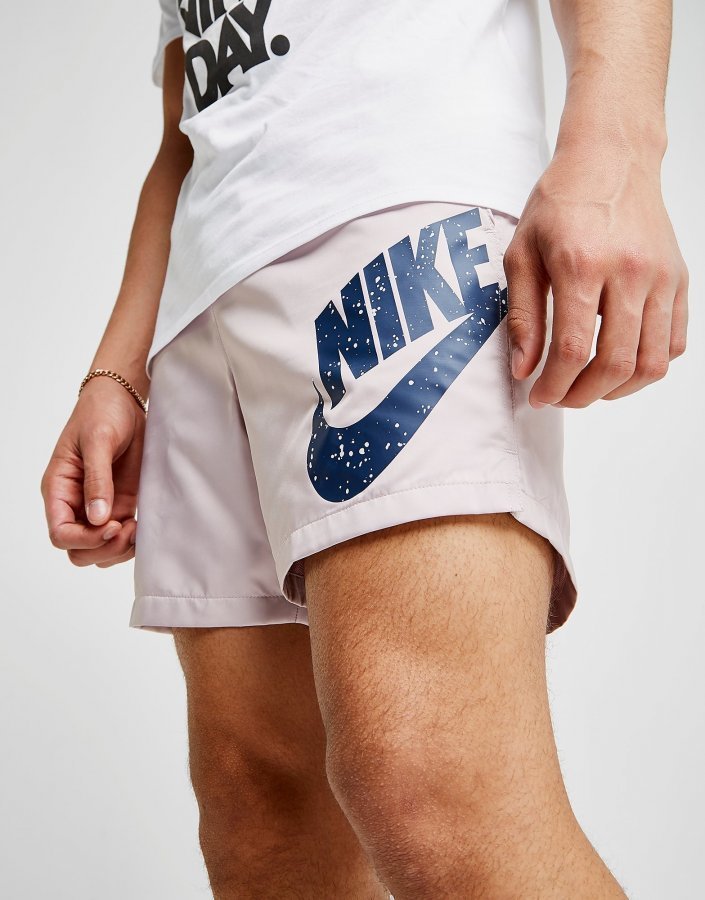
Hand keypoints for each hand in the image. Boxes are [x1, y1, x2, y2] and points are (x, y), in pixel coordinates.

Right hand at [41, 377, 145, 568]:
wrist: (123, 400)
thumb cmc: (102, 412)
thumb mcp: (98, 441)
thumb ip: (97, 479)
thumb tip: (97, 518)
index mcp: (60, 489)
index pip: (60, 534)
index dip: (84, 540)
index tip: (111, 527)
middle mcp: (76, 504)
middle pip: (78, 550)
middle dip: (103, 549)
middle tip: (128, 528)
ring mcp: (99, 507)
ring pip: (100, 550)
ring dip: (119, 549)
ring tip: (137, 528)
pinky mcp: (121, 504)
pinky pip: (120, 536)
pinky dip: (132, 540)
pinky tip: (144, 527)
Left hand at [504, 144, 688, 407]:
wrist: (611, 159)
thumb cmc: (562, 203)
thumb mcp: (522, 253)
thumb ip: (521, 316)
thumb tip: (523, 368)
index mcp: (582, 264)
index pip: (572, 348)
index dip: (554, 384)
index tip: (539, 396)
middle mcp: (629, 272)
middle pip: (615, 364)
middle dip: (582, 395)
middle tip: (561, 397)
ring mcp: (661, 277)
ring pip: (652, 362)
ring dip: (617, 390)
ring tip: (589, 387)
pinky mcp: (679, 280)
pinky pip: (674, 343)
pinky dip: (649, 367)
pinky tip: (620, 364)